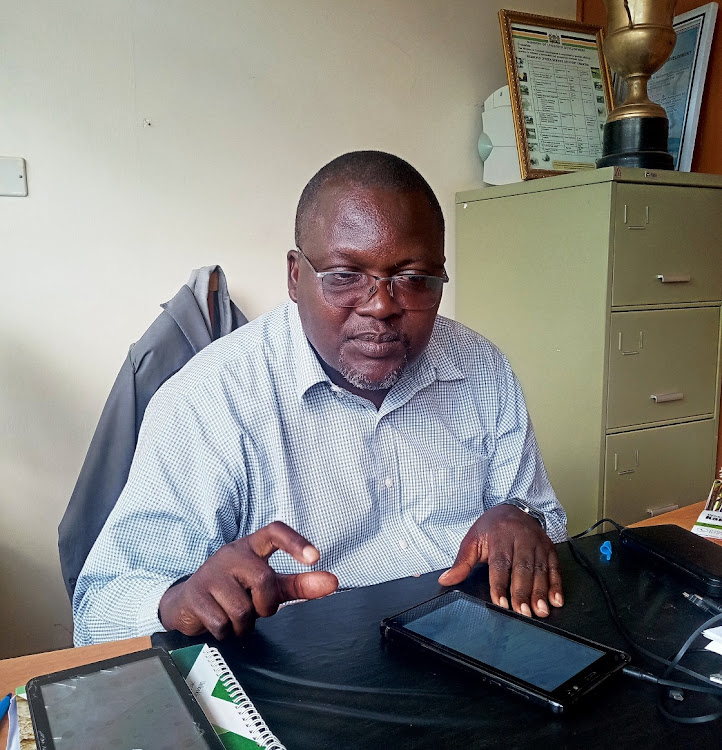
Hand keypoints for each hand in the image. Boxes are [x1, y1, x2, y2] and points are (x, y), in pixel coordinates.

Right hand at [159, 521, 338, 638]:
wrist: (187, 603)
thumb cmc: (235, 590)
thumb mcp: (268, 584)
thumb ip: (299, 583)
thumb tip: (333, 582)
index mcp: (251, 546)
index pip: (275, 531)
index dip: (295, 542)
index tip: (315, 558)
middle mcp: (231, 554)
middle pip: (263, 579)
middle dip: (265, 605)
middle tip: (256, 608)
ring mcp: (210, 572)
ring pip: (242, 608)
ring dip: (243, 623)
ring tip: (234, 617)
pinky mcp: (195, 594)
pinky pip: (221, 622)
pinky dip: (225, 631)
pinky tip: (219, 623)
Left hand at [437, 504, 562, 617]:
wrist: (512, 508)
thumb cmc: (491, 528)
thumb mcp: (472, 540)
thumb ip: (461, 562)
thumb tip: (446, 580)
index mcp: (499, 536)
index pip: (500, 563)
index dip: (500, 584)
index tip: (501, 603)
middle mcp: (520, 539)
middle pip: (522, 568)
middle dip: (523, 592)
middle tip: (524, 613)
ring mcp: (537, 543)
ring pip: (539, 570)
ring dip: (541, 592)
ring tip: (540, 610)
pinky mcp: (549, 548)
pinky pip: (554, 567)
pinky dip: (557, 584)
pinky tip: (556, 599)